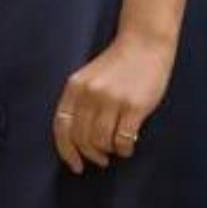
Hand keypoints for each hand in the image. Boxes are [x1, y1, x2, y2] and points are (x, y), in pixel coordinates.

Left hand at [52, 31, 172, 174]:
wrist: (144, 44)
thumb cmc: (118, 65)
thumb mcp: (88, 78)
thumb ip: (79, 103)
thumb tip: (77, 141)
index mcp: (74, 87)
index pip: (62, 127)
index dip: (66, 150)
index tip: (75, 164)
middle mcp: (89, 94)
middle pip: (81, 138)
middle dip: (90, 155)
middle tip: (101, 159)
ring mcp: (111, 100)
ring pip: (101, 142)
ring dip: (109, 151)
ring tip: (116, 147)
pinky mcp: (133, 106)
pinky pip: (122, 140)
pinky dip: (124, 150)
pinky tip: (128, 146)